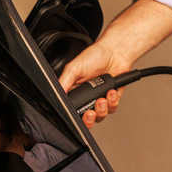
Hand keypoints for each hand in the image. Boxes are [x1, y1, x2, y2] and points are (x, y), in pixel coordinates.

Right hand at [58, 0, 171, 127]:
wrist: (115, 51)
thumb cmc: (94, 56)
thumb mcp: (73, 68)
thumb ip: (64, 83)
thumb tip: (57, 97)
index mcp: (74, 93)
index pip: (71, 111)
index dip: (73, 117)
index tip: (77, 115)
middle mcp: (86, 98)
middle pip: (85, 120)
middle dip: (88, 120)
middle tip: (90, 113)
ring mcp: (100, 99)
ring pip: (100, 117)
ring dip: (101, 110)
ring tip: (102, 99)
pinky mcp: (113, 98)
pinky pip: (112, 108)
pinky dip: (113, 102)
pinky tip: (111, 92)